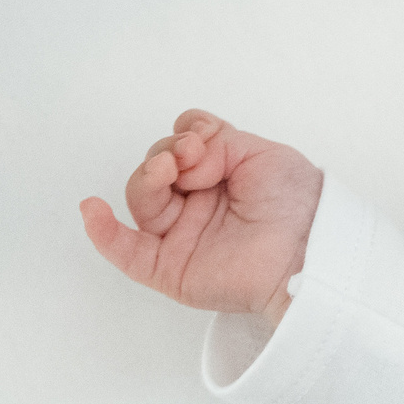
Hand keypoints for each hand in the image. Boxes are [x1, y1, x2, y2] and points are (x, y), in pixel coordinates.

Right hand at [80, 110, 321, 330]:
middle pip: (155, 171)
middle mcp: (197, 205)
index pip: (180, 148)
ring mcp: (181, 236)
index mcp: (219, 177)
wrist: (311, 248)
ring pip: (142, 200)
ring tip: (170, 169)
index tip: (202, 137)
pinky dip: (102, 232)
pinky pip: (125, 253)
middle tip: (193, 153)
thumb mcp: (260, 152)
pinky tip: (92, 210)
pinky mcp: (171, 268)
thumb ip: (217, 140)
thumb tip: (185, 150)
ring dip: (148, 177)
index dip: (184, 135)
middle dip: (166, 153)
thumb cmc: (297, 202)